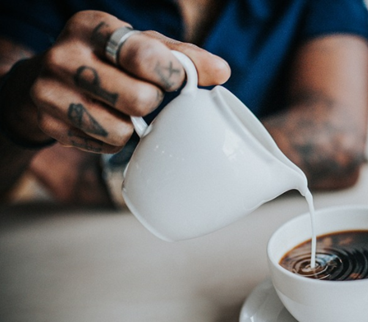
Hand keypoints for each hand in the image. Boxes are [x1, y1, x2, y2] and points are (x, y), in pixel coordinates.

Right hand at [3, 10, 230, 152]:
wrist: (43, 81)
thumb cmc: (108, 61)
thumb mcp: (141, 46)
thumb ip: (183, 57)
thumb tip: (223, 71)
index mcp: (93, 27)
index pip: (145, 55)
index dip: (172, 75)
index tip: (178, 81)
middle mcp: (65, 56)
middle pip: (139, 99)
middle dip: (152, 102)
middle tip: (145, 95)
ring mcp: (50, 92)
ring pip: (119, 130)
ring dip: (131, 127)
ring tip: (120, 109)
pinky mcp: (49, 125)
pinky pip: (102, 147)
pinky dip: (111, 140)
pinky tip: (101, 122)